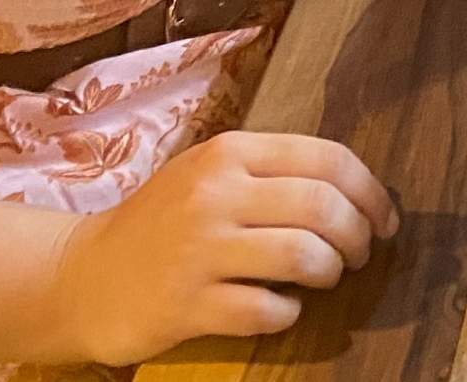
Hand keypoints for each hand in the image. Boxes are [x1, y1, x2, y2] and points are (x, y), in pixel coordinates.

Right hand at [42, 132, 400, 365]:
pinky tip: (279, 307)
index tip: (385, 220)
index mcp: (227, 154)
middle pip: (324, 207)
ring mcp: (198, 250)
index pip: (328, 159)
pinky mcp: (187, 303)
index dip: (372, 193)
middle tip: (357, 256)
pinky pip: (269, 309)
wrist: (81, 278)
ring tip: (322, 278)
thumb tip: (358, 193)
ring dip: (330, 272)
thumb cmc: (161, 227)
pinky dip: (289, 312)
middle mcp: (213, 195)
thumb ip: (272, 174)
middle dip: (359, 237)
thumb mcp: (209, 177)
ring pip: (305, 256)